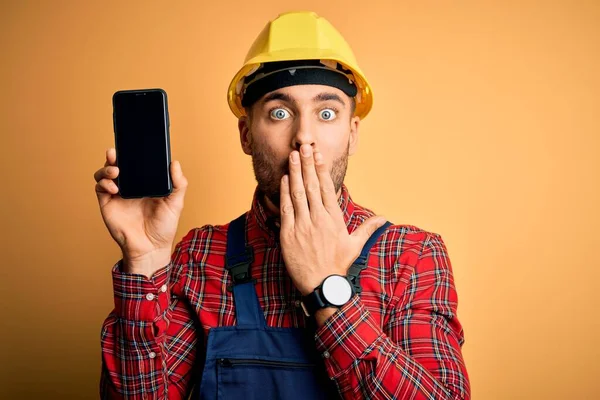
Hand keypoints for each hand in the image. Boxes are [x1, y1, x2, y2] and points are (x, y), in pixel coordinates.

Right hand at [93, 147, 187, 276]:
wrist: (150, 248)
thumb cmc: (164, 227)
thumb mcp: (176, 203)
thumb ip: (178, 184)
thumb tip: (175, 163)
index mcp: (145, 183)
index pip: (136, 163)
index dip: (131, 153)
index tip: (131, 145)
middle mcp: (130, 186)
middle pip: (117, 164)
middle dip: (114, 156)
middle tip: (116, 153)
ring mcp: (117, 194)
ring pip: (105, 173)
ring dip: (107, 168)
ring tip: (116, 171)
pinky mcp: (107, 203)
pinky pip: (100, 188)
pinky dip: (103, 183)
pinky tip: (113, 187)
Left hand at [278, 144, 385, 295]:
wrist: (322, 285)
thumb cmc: (338, 265)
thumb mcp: (355, 245)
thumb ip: (367, 228)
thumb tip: (384, 219)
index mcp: (334, 219)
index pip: (327, 188)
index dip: (322, 169)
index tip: (319, 154)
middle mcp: (319, 219)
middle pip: (312, 185)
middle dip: (307, 164)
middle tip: (304, 145)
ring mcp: (302, 225)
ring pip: (298, 193)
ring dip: (295, 172)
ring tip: (293, 155)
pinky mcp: (289, 234)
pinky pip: (286, 208)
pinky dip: (284, 192)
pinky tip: (285, 178)